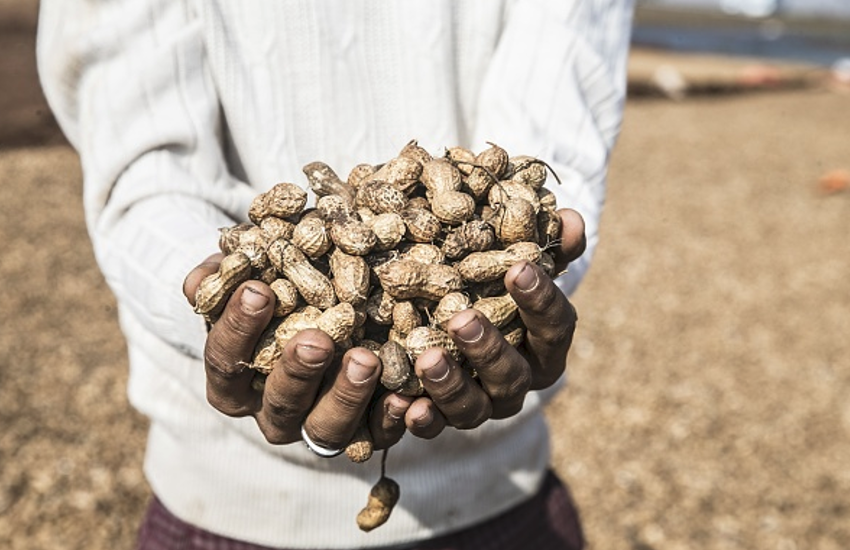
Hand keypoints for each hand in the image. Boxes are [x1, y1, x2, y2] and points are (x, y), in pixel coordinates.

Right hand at [183, 257, 407, 452]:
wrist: (313, 311)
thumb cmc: (271, 286)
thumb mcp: (245, 273)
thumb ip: (225, 272)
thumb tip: (210, 270)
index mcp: (232, 378)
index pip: (226, 358)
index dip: (239, 328)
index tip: (260, 290)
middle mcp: (271, 412)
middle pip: (280, 404)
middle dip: (297, 372)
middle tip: (317, 340)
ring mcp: (316, 427)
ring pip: (327, 429)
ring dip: (346, 396)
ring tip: (366, 359)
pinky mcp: (362, 433)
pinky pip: (375, 437)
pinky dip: (390, 420)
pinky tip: (405, 396)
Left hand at [396, 208, 583, 438]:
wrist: (454, 318)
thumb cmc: (496, 282)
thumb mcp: (517, 259)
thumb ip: (545, 244)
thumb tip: (571, 219)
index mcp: (545, 344)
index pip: (555, 326)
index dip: (541, 299)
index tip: (519, 268)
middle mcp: (518, 381)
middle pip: (513, 375)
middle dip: (489, 348)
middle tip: (462, 319)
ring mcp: (481, 405)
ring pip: (473, 408)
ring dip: (450, 385)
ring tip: (427, 358)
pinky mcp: (442, 418)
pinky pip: (434, 426)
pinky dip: (421, 419)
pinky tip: (404, 404)